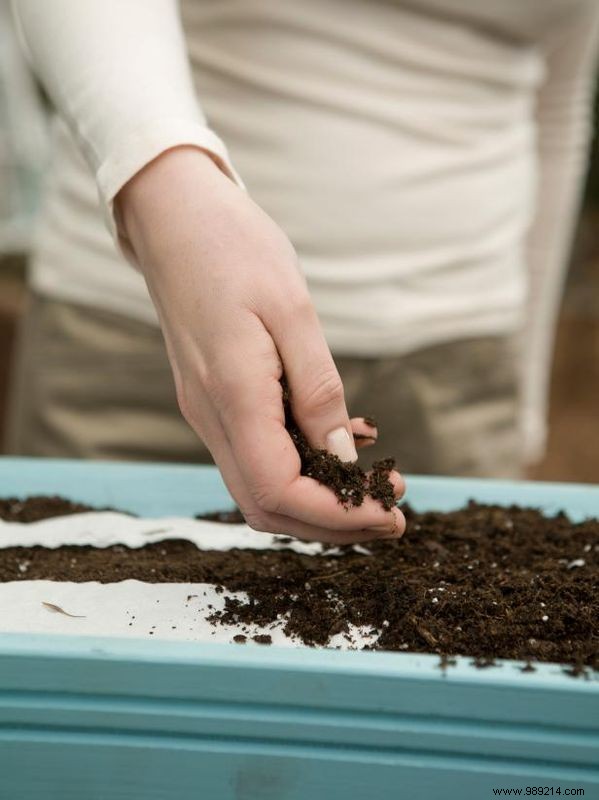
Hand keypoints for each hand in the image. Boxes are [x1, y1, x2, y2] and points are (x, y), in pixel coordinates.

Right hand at [116, 147, 405, 542]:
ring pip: (260, 487)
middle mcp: (211, 416)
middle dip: (331, 523)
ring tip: (373, 488)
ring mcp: (207, 411)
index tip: (389, 512)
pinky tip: (339, 445)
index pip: (279, 490)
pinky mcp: (213, 399)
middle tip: (390, 512)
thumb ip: (318, 390)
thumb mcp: (292, 310)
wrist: (174, 218)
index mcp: (231, 394)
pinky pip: (255, 453)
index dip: (336, 516)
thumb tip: (343, 457)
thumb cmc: (233, 248)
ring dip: (317, 501)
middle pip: (267, 505)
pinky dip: (299, 468)